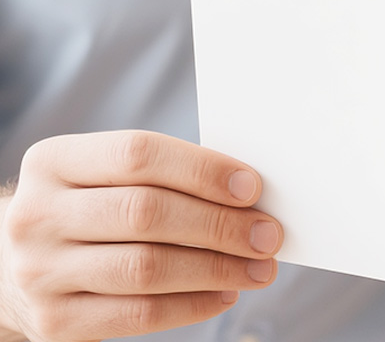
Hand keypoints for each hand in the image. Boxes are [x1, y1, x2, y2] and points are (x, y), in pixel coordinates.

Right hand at [0, 131, 282, 341]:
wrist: (13, 263)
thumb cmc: (89, 204)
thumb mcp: (105, 174)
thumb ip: (164, 173)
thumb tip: (248, 191)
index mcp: (54, 160)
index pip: (138, 154)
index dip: (202, 169)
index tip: (253, 187)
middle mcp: (38, 214)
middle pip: (146, 213)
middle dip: (219, 224)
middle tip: (267, 234)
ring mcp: (40, 271)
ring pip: (146, 267)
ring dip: (215, 267)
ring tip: (258, 267)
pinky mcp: (52, 323)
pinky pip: (136, 315)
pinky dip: (191, 304)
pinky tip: (225, 292)